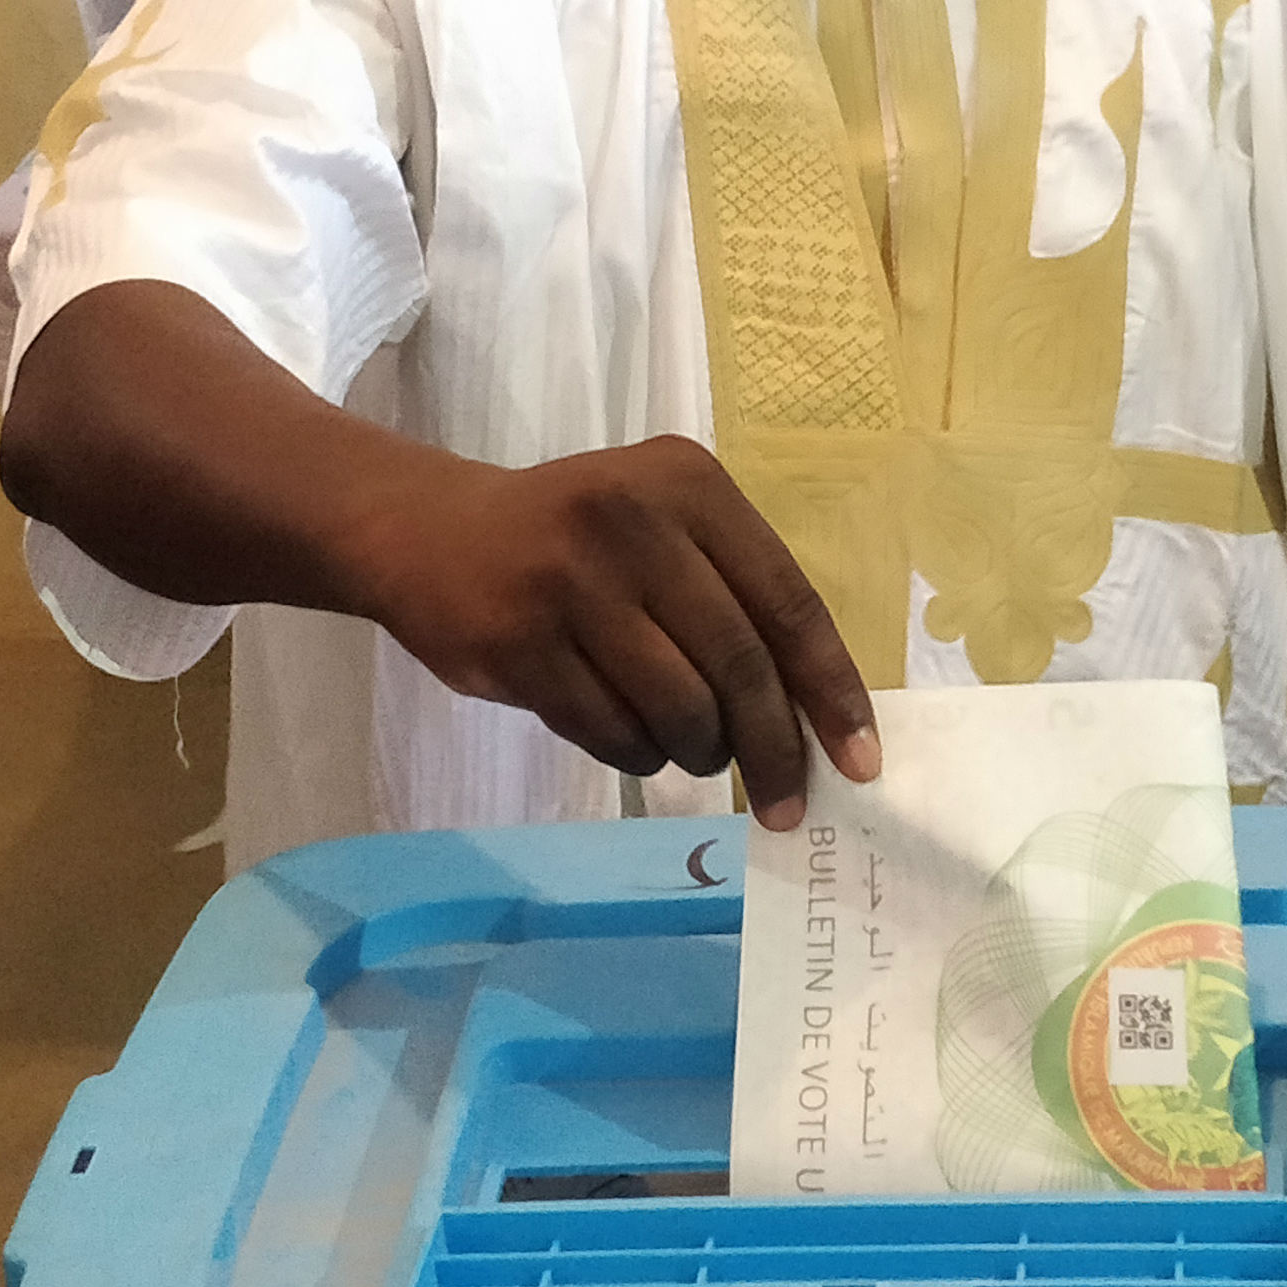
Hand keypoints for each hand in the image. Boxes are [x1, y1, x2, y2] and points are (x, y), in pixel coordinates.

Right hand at [345, 434, 880, 829]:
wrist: (426, 532)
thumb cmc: (574, 538)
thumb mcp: (661, 526)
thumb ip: (735, 597)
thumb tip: (815, 715)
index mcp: (688, 484)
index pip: (788, 601)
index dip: (830, 689)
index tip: (860, 759)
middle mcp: (633, 522)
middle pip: (738, 666)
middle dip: (774, 749)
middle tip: (788, 802)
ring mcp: (570, 583)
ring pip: (679, 709)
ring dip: (702, 753)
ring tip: (697, 751)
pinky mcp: (519, 644)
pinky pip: (612, 732)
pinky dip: (639, 755)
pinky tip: (636, 741)